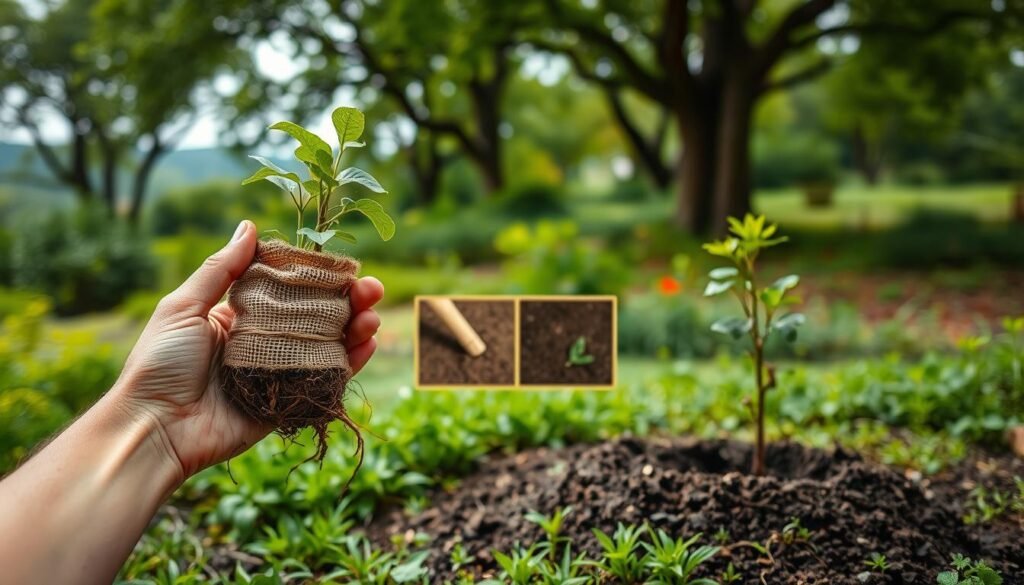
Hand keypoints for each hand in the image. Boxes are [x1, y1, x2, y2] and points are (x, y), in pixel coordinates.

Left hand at [113, 220, 383, 479]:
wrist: (154, 429)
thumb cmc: (159, 364)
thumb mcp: (183, 307)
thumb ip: (220, 269)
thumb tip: (249, 225)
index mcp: (239, 317)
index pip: (290, 290)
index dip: (320, 276)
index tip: (346, 265)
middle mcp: (264, 343)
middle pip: (318, 316)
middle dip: (350, 301)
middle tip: (372, 289)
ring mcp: (278, 374)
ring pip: (329, 347)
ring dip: (356, 329)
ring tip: (372, 317)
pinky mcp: (288, 404)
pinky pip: (326, 381)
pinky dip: (351, 364)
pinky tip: (367, 346)